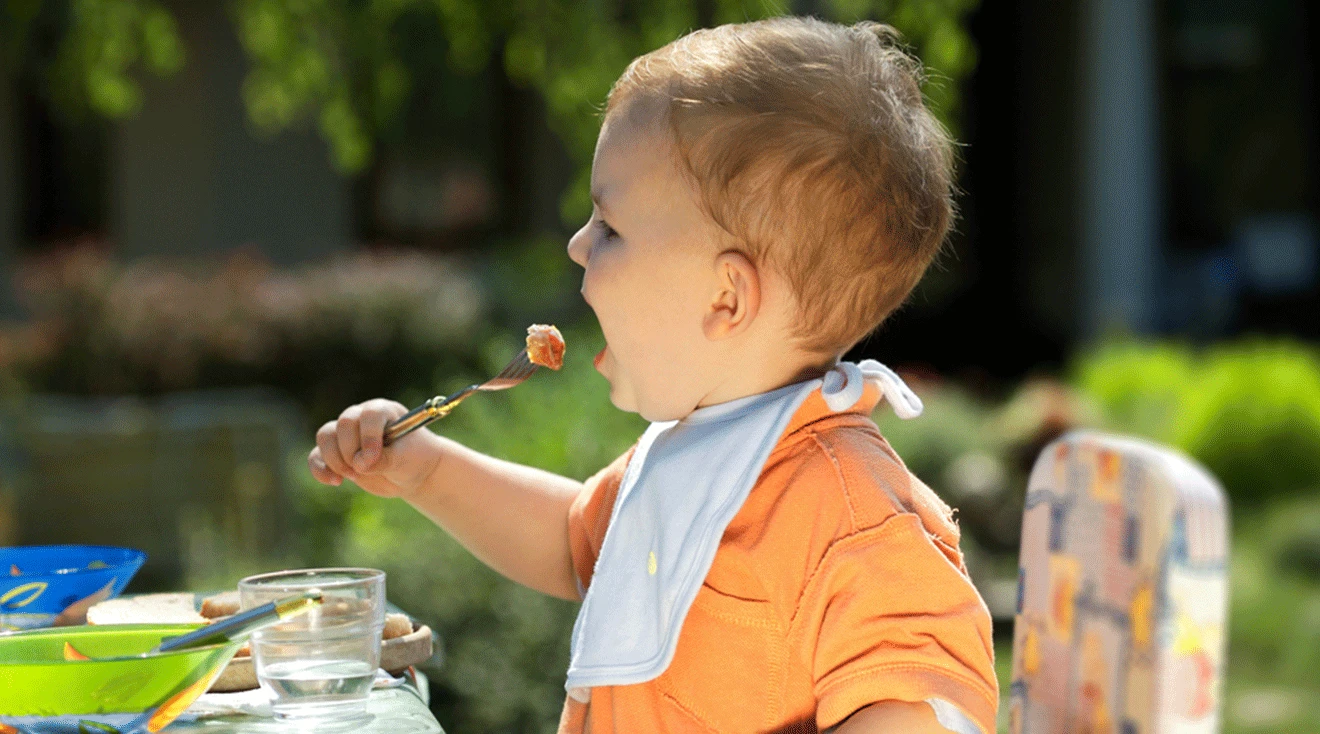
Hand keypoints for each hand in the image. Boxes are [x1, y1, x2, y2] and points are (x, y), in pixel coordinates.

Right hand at [308, 399, 442, 499]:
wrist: (411, 473)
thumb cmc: (413, 458)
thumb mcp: (406, 458)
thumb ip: (384, 459)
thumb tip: (359, 464)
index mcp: (382, 411)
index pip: (369, 415)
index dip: (369, 436)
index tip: (373, 458)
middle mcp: (361, 417)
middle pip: (344, 424)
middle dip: (351, 450)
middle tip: (364, 469)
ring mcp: (346, 434)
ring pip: (325, 436)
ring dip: (335, 459)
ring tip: (354, 475)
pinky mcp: (336, 453)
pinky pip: (316, 456)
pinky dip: (320, 470)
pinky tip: (336, 482)